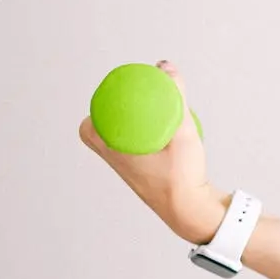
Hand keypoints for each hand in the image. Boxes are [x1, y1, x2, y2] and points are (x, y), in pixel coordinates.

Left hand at [78, 60, 217, 243]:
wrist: (192, 213)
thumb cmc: (182, 177)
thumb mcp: (181, 131)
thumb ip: (175, 97)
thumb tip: (164, 66)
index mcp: (114, 155)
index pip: (87, 131)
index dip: (92, 113)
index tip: (108, 98)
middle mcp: (119, 166)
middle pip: (100, 138)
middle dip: (111, 118)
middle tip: (130, 102)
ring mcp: (133, 175)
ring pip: (119, 149)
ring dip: (127, 132)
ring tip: (147, 114)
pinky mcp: (149, 181)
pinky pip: (137, 156)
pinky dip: (143, 143)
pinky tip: (165, 135)